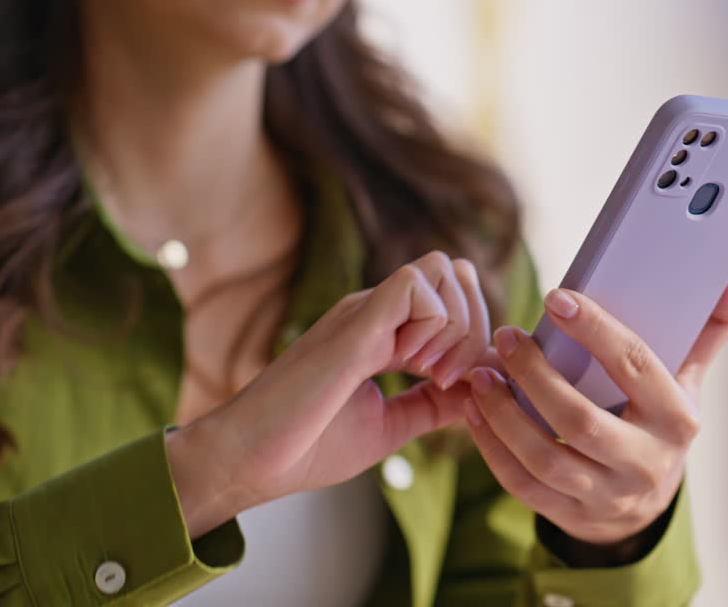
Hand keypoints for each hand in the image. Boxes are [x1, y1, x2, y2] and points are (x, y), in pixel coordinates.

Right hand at [169, 251, 490, 537]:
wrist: (248, 459)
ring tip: (432, 374)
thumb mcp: (389, 426)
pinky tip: (411, 365)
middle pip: (456, 274)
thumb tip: (480, 390)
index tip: (459, 391)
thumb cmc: (306, 447)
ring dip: (457, 324)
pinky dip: (434, 324)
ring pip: (443, 269)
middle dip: (475, 328)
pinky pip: (415, 284)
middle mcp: (375, 312)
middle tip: (449, 380)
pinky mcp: (353, 322)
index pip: (455, 300)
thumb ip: (432, 405)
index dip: (476, 342)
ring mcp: (363, 311)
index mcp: (384, 332)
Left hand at [463, 270, 727, 550]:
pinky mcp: (570, 514)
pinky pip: (521, 484)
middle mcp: (645, 462)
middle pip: (579, 419)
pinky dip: (491, 446)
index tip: (555, 297)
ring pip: (544, 458)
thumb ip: (708, 327)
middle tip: (505, 336)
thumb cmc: (659, 421)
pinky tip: (474, 410)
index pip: (635, 366)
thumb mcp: (688, 379)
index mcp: (678, 419)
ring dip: (503, 414)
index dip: (594, 330)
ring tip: (482, 374)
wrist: (646, 504)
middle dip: (534, 375)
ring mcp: (606, 495)